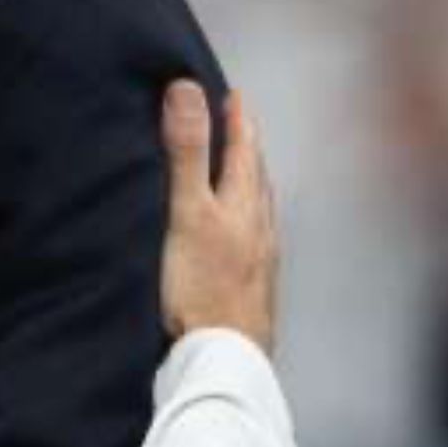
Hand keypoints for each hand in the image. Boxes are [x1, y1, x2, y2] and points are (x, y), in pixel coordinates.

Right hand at [159, 81, 277, 355]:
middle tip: (239, 125)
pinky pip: (256, 238)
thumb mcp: (188, 211)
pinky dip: (248, 220)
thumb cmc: (204, 286)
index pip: (244, 150)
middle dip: (247, 148)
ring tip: (241, 173)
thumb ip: (187, 153)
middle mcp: (259, 227)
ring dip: (250, 183)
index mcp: (243, 204)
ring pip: (259, 209)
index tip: (234, 96)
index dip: (238, 120)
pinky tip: (240, 235)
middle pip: (257, 177)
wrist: (226, 356)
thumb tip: (186, 90)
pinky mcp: (255, 287)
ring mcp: (261, 259)